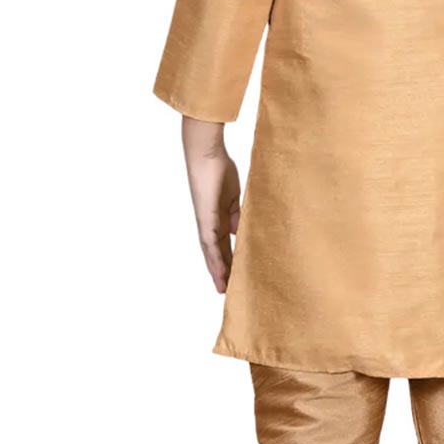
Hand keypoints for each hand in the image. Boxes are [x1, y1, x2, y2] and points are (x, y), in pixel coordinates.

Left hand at [179, 117, 241, 291]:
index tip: (235, 273)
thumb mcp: (232, 196)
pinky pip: (209, 243)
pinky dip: (214, 259)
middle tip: (227, 288)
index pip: (223, 243)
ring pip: (210, 253)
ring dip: (216, 271)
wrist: (207, 155)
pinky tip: (220, 272)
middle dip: (221, 270)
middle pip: (215, 252)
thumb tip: (238, 232)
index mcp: (218, 216)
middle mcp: (209, 222)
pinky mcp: (205, 219)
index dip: (229, 259)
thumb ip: (235, 214)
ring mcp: (206, 222)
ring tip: (223, 287)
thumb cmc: (220, 169)